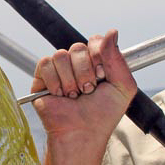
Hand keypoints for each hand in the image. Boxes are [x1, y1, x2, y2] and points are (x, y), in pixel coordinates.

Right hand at [31, 30, 136, 148]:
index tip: (102, 76)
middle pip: (78, 47)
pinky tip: (60, 95)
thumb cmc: (103, 115)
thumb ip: (117, 58)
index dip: (98, 57)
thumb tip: (111, 31)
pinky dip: (55, 81)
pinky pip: (45, 64)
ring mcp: (60, 70)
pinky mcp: (42, 78)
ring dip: (70, 80)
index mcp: (97, 62)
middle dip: (85, 72)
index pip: (95, 41)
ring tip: (74, 96)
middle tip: (88, 90)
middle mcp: (78, 64)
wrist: (82, 133)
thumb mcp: (123, 86)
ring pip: (61, 55)